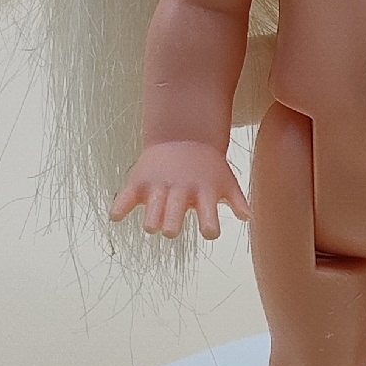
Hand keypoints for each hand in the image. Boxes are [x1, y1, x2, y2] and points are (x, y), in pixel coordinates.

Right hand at [110, 141, 249, 239]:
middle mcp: (181, 191)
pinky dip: (120, 207)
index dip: (210, 227)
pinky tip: (116, 217)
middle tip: (172, 229)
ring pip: (152, 210)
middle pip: (174, 216)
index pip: (209, 218)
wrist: (184, 135)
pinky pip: (126, 197)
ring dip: (151, 221)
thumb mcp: (227, 180)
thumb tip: (248, 217)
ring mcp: (159, 187)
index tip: (209, 230)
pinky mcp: (140, 183)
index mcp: (204, 194)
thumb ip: (238, 200)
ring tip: (153, 224)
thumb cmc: (209, 165)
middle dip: (172, 226)